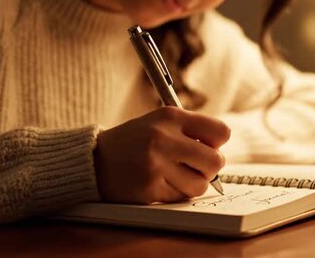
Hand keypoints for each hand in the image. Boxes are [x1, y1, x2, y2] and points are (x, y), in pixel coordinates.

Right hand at [93, 107, 229, 203]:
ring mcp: (156, 164)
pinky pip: (181, 197)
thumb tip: (221, 151)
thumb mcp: (159, 122)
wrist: (94, 160)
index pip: (220, 131)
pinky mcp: (149, 187)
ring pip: (201, 184)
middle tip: (195, 167)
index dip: (217, 143)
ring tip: (176, 176)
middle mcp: (164, 138)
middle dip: (209, 168)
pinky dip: (175, 194)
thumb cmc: (134, 142)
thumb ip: (190, 131)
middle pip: (216, 161)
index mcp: (170, 116)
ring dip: (193, 184)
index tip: (206, 146)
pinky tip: (161, 183)